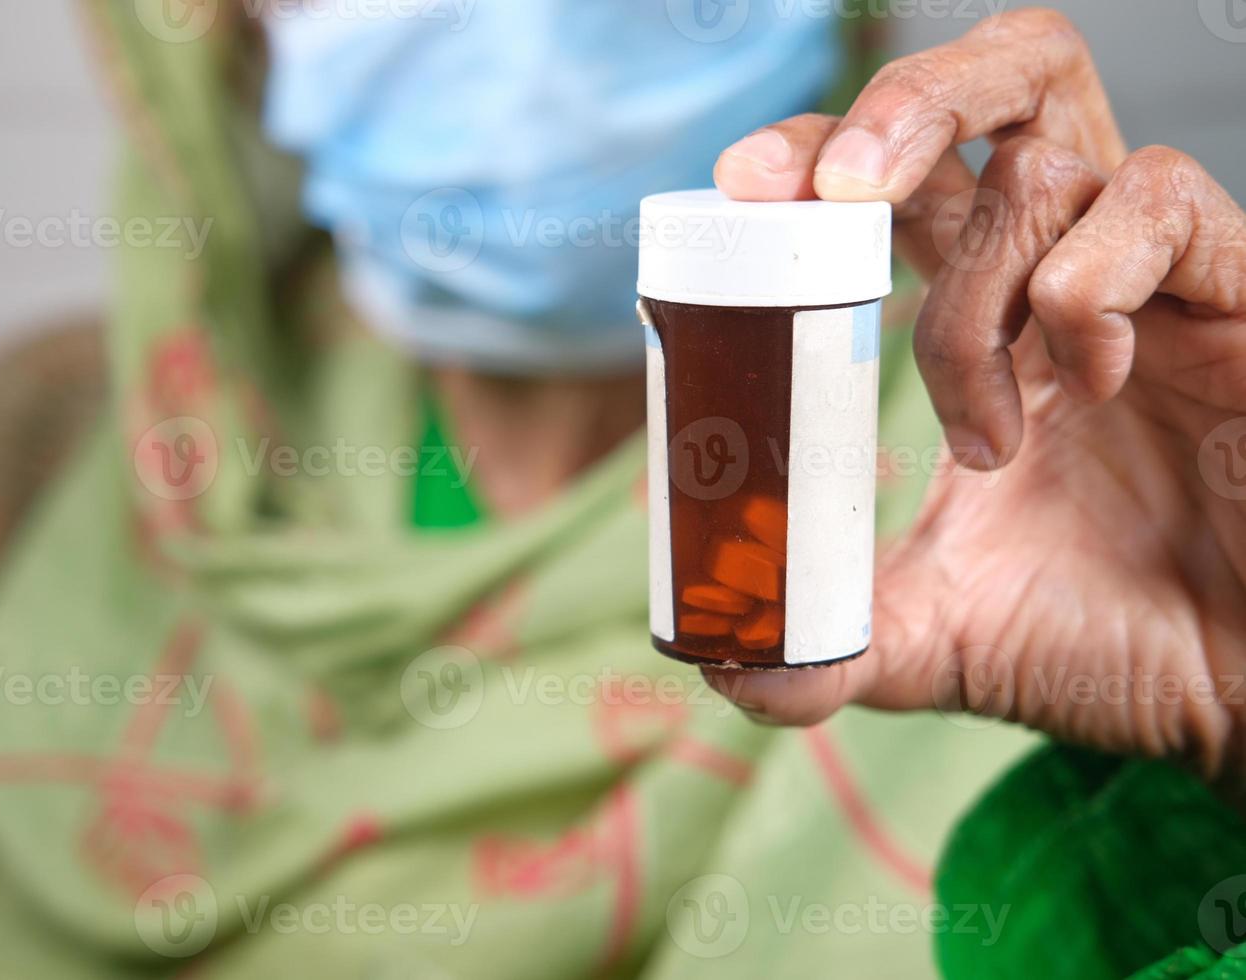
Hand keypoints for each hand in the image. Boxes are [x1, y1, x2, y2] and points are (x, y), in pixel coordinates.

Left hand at [705, 8, 1245, 785]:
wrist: (1240, 695)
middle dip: (902, 102)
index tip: (741, 183)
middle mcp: (1071, 268)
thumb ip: (830, 637)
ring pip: (1050, 166)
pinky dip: (1089, 289)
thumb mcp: (933, 638)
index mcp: (989, 316)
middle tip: (831, 188)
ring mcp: (1162, 276)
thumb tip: (724, 662)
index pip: (902, 176)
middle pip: (1005, 76)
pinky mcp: (1244, 296)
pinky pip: (1161, 208)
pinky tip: (1097, 386)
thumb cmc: (1109, 643)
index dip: (821, 149)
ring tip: (991, 437)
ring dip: (979, 298)